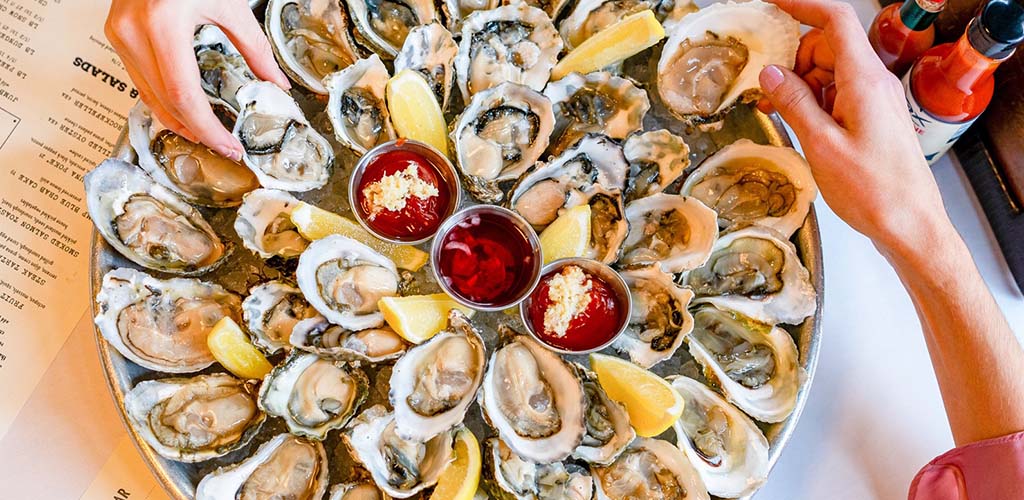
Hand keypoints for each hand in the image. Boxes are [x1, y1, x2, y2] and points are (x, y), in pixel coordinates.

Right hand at [105, 0, 290, 159]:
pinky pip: (139, 80)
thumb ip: (255, 48)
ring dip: (178, 120)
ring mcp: (119, 34)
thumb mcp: (229, 5)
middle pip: (164, 102)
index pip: (183, 95)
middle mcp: (133, 32)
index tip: (228, 146)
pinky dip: (163, 99)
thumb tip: (276, 83)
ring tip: (208, 134)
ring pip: (147, 96)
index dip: (206, 128)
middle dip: (196, 131)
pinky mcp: (117, 34)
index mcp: (162, 23)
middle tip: (224, 146)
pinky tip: (185, 111)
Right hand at [757, 0, 952, 255]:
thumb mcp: (822, 147)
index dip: (802, 6)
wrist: (911, 225)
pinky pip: (838, 93)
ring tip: (778, 114)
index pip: (834, 20)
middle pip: (826, 46)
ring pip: (829, 70)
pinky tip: (799, 124)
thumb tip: (770, 74)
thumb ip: (794, 104)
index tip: (771, 5)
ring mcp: (875, 99)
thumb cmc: (874, 192)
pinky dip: (814, 101)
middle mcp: (874, 82)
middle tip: (765, 93)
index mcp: (865, 81)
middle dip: (792, 61)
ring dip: (800, 84)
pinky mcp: (873, 117)